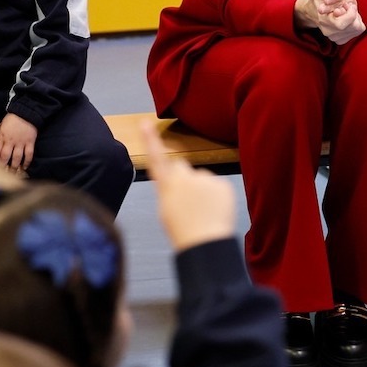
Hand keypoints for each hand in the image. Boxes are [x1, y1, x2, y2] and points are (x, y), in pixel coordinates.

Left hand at [0, 113, 36, 174]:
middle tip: (1, 173)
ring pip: (16, 158)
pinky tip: (24, 167)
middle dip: (2, 166)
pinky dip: (27, 162)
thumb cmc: (13, 117)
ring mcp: (21, 142)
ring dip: (14, 167)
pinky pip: (28, 154)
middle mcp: (11, 141)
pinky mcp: (30, 142)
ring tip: (12, 173)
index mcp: (2, 136)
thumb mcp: (1, 123)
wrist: (27, 112)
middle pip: (5, 156)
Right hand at [139, 121, 235, 251]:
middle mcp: (184, 177)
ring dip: (202, 190)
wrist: (205, 243)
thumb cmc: (183, 232)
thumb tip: (176, 183)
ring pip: (202, 179)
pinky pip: (218, 187)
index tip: (145, 123)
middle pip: (181, 167)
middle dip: (184, 177)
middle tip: (187, 200)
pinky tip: (214, 212)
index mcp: (166, 186)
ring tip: (202, 212)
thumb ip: (169, 190)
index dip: (150, 140)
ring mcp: (205, 179)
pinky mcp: (222, 184)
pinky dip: (217, 197)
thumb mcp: (166, 210)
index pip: (156, 158)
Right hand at [295, 0, 365, 44]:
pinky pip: (357, 31)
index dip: (350, 14)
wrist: (313, 9)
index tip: (346, 4)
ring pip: (357, 28)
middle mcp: (327, 29)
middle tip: (348, 5)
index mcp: (322, 18)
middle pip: (353, 27)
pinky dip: (357, 23)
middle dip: (355, 13)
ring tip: (346, 10)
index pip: (341, 24)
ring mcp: (333, 36)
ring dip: (356, 17)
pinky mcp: (340, 40)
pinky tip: (348, 17)